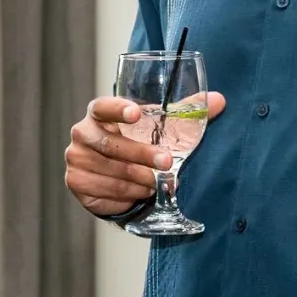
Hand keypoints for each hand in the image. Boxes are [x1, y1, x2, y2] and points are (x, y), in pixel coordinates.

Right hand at [64, 92, 226, 218]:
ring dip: (138, 180)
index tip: (136, 113)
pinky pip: (105, 191)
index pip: (103, 106)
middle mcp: (83, 133)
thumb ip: (185, 113)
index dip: (118, 109)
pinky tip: (141, 193)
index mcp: (99, 113)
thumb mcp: (159, 127)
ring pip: (111, 172)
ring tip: (157, 183)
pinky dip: (127, 195)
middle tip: (167, 162)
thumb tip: (220, 101)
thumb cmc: (136, 142)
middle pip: (112, 144)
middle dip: (141, 154)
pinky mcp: (76, 183)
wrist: (112, 174)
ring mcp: (76, 159)